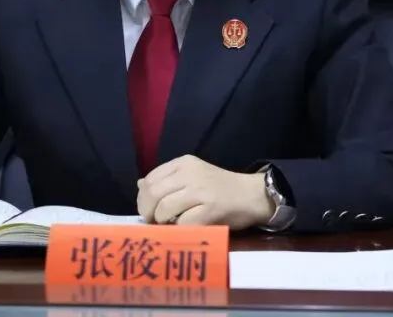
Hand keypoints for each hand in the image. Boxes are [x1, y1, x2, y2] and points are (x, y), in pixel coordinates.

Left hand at [136, 155, 273, 229]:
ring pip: (164, 208)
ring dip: (162, 221)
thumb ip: (167, 180)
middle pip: (153, 193)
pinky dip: (179, 229)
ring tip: (170, 224)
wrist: (251, 195)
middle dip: (147, 211)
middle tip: (152, 221)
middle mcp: (190, 173)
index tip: (147, 210)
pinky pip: (182, 224)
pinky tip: (186, 228)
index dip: (142, 198)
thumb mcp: (192, 176)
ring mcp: (201, 191)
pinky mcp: (210, 210)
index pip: (150, 178)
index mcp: (184, 163)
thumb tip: (140, 185)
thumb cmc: (219, 188)